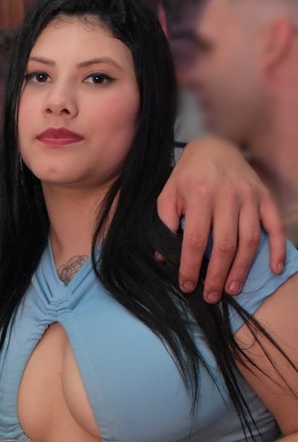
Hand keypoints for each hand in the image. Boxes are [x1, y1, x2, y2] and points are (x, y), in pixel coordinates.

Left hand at [158, 137, 286, 302]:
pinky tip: (274, 269)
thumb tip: (164, 258)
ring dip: (242, 269)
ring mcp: (249, 197)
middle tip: (210, 296)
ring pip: (249, 240)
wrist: (214, 145)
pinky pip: (275, 226)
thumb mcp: (168, 195)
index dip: (191, 267)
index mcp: (199, 195)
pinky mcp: (265, 197)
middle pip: (225, 245)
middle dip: (217, 275)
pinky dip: (278, 249)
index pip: (196, 240)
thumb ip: (164, 225)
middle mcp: (227, 196)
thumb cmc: (187, 176)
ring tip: (232, 289)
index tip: (187, 286)